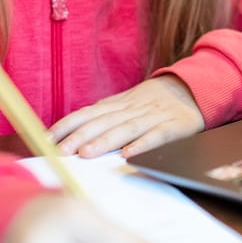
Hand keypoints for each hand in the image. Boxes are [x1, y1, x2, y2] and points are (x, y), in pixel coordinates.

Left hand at [49, 75, 203, 157]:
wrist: (195, 88)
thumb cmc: (156, 101)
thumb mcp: (128, 103)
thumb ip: (105, 116)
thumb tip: (72, 131)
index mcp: (120, 103)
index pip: (88, 113)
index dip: (67, 125)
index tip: (46, 138)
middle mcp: (133, 108)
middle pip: (103, 121)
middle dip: (80, 136)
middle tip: (60, 151)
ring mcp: (154, 116)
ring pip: (126, 128)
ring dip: (105, 141)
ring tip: (86, 153)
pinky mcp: (175, 127)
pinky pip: (157, 136)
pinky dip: (143, 144)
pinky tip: (129, 154)